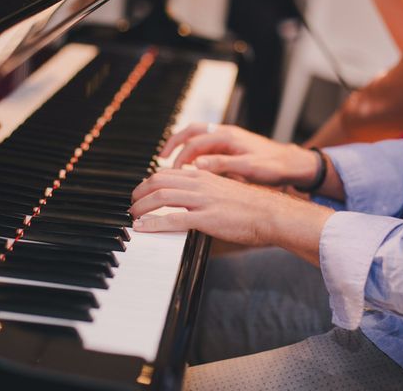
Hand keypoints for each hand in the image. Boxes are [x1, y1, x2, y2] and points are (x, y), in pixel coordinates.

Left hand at [130, 169, 332, 263]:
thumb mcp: (224, 190)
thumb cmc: (251, 206)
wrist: (271, 213)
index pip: (166, 173)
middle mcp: (200, 184)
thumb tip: (191, 198)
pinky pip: (172, 220)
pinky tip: (142, 228)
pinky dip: (153, 223)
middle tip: (131, 203)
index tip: (141, 192)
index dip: (149, 182)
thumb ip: (206, 190)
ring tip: (132, 216)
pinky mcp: (206, 218)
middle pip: (158, 182)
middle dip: (139, 193)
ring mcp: (202, 200)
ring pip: (161, 198)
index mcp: (203, 176)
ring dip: (141, 207)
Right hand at [160, 123, 318, 186]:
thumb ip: (222, 165)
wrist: (293, 164)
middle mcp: (226, 134)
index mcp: (228, 137)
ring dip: (183, 148)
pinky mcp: (231, 147)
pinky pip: (206, 146)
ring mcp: (228, 139)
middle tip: (161, 158)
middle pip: (191, 132)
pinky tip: (191, 167)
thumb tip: (197, 166)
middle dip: (174, 143)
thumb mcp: (248, 168)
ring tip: (171, 162)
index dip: (180, 156)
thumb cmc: (274, 166)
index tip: (171, 170)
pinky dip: (194, 154)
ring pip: (197, 138)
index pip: (195, 142)